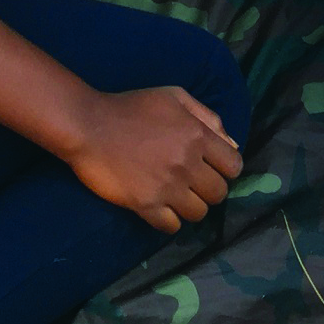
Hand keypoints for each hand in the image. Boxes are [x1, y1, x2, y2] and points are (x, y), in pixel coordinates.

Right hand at [58, 85, 242, 233]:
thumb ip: (207, 117)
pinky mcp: (145, 205)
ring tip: (176, 197)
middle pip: (218, 193)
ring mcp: (167, 186)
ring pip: (198, 213)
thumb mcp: (174, 97)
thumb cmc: (132, 107)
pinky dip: (169, 221)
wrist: (89, 125)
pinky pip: (172, 227)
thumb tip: (232, 144)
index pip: (234, 166)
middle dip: (209, 190)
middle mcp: (187, 163)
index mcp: (197, 135)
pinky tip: (160, 208)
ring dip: (190, 206)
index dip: (226, 170)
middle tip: (192, 184)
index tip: (212, 169)